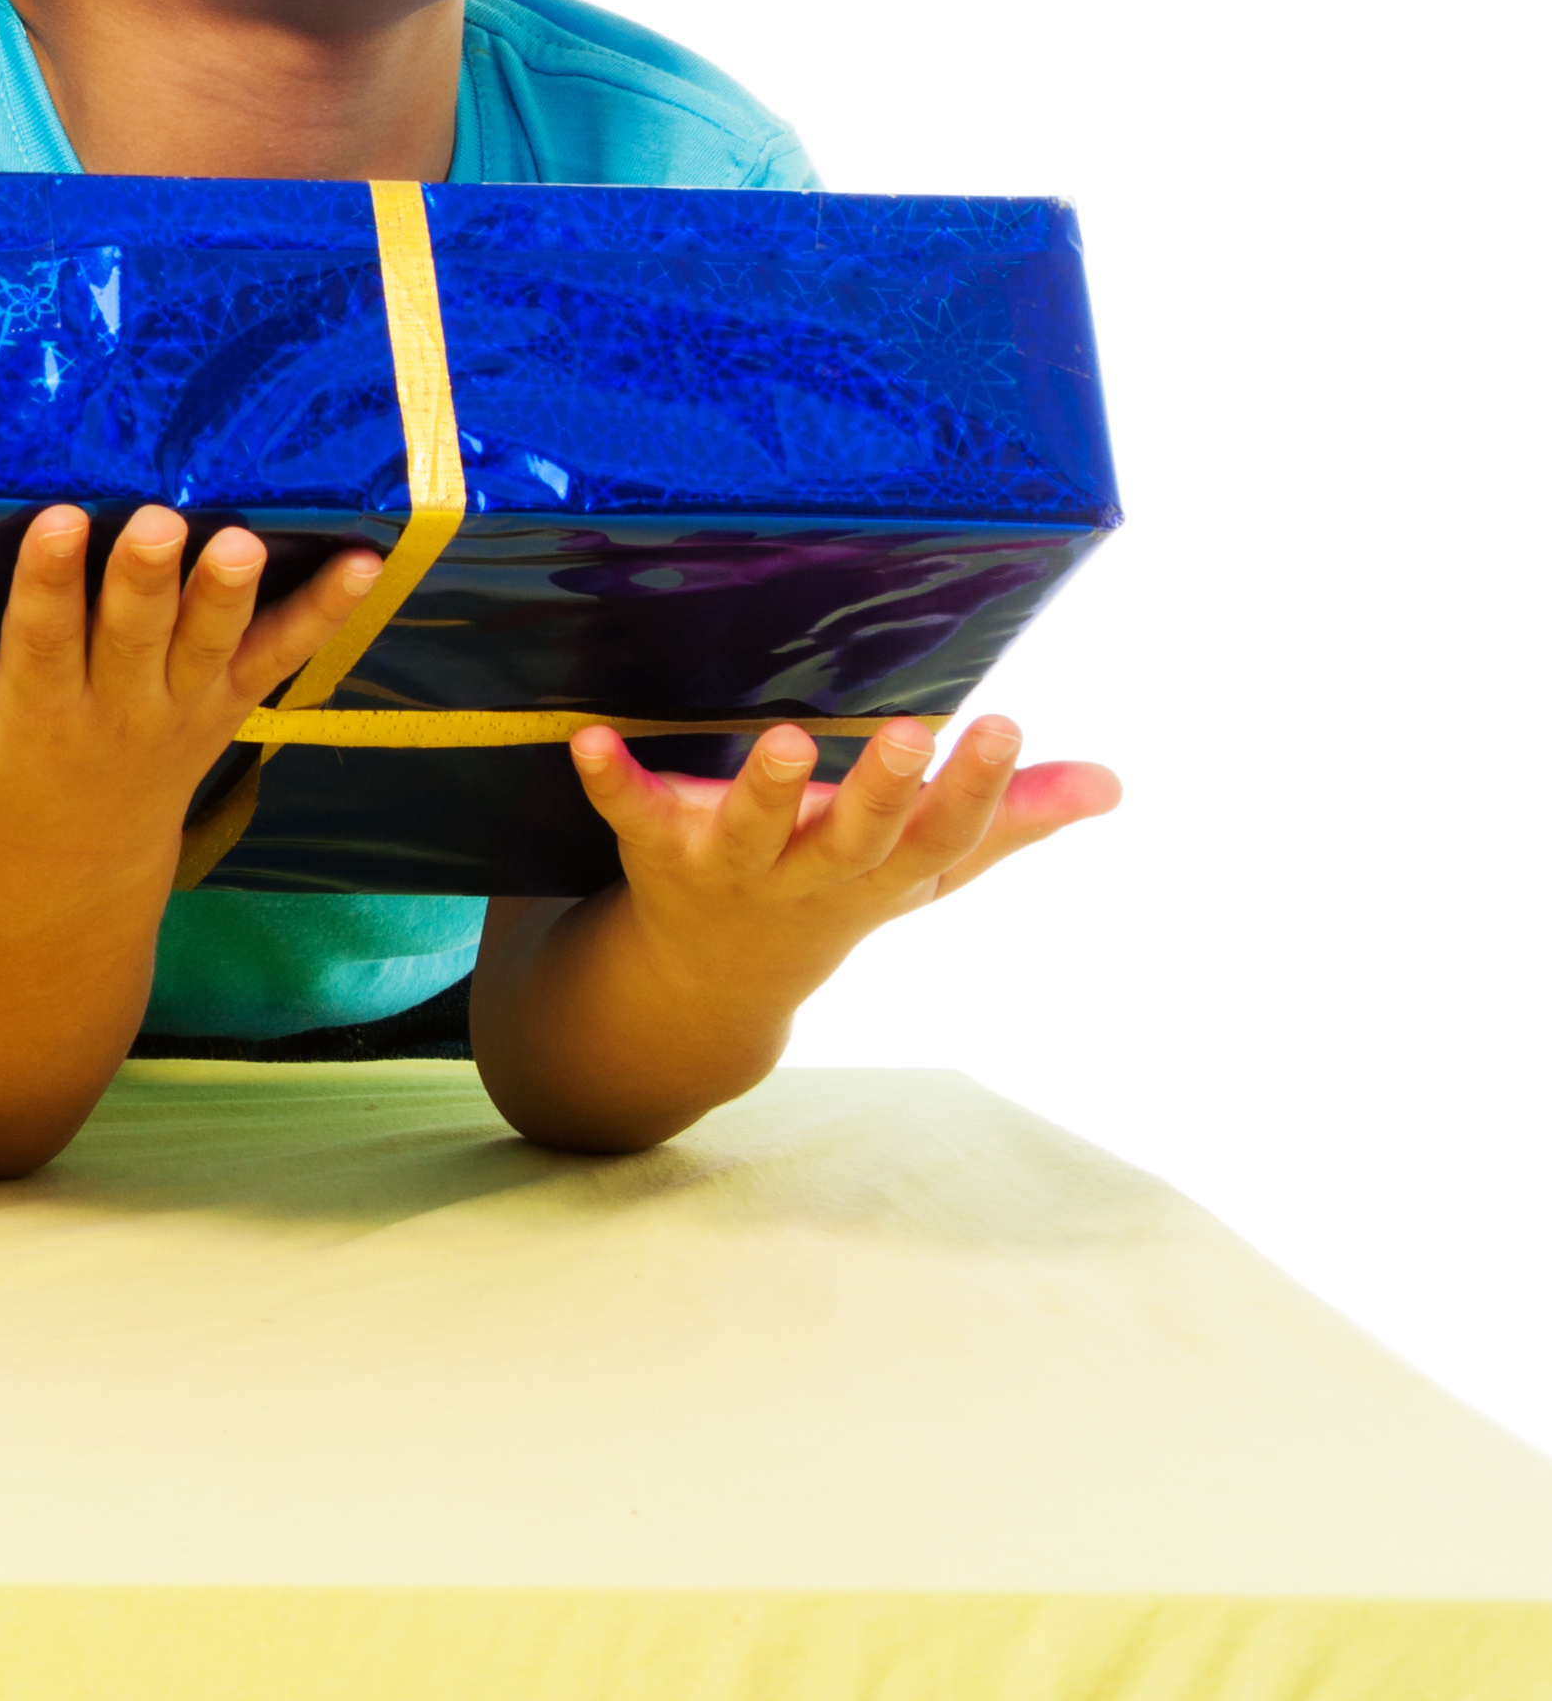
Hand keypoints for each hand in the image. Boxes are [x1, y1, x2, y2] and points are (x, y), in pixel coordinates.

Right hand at [0, 505, 384, 887]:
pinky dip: (326, 612)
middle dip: (146, 581)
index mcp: (35, 705)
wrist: (77, 861)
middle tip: (159, 522)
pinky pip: (284, 656)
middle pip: (134, 636)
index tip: (58, 521)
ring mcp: (181, 705)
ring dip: (231, 594)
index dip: (53, 582)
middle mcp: (114, 705)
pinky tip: (370, 562)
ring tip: (246, 540)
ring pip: (211, 645)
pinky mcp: (229, 701)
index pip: (43, 637)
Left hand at [571, 711, 1117, 1004]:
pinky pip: (629, 814)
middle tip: (914, 732)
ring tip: (775, 738)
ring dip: (763, 790)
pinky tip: (591, 740)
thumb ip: (1009, 821)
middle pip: (856, 837)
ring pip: (751, 834)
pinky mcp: (658, 849)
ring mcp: (732, 866)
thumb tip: (1109, 783)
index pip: (943, 833)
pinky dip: (610, 781)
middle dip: (883, 788)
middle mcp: (811, 872)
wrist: (715, 975)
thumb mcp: (925, 868)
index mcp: (883, 871)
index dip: (978, 787)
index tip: (1007, 725)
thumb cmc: (839, 890)